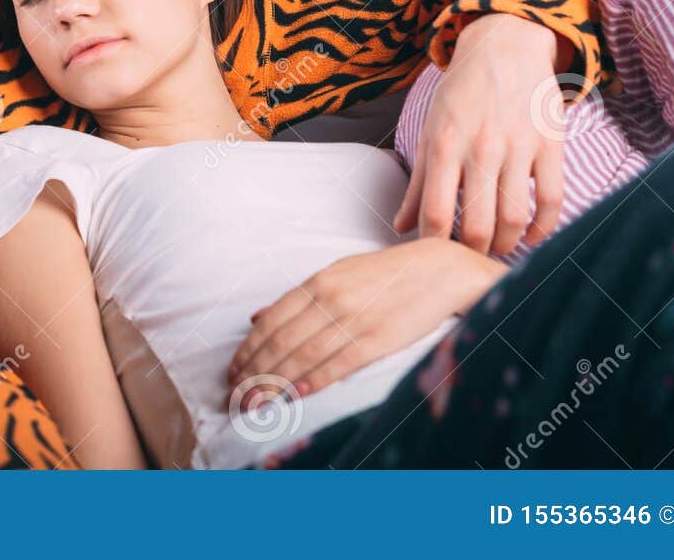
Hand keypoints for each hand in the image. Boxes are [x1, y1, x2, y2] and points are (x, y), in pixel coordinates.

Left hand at [225, 238, 503, 402]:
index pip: (271, 321)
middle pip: (281, 341)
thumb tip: (256, 317)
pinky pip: (338, 364)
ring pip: (303, 356)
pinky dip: (313, 381)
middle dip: (253, 373)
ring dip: (274, 383)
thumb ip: (298, 298)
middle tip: (235, 397)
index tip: (233, 372)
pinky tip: (294, 395)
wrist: (440, 270)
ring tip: (254, 403)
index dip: (248, 349)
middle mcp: (331, 298)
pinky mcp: (378, 339)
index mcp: (319, 281)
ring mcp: (354, 319)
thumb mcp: (338, 274)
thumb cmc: (387, 274)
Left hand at [396, 14, 564, 254]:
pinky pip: (552, 199)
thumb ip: (418, 183)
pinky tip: (530, 236)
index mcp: (445, 145)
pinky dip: (543, 228)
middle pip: (478, 225)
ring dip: (506, 246)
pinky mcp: (551, 144)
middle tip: (469, 257)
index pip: (437, 213)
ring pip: (515, 218)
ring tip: (497, 249)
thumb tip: (401, 227)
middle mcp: (482, 147)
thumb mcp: (430, 129)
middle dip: (472, 252)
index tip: (436, 255)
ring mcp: (519, 146)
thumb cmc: (462, 92)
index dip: (435, 245)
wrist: (506, 44)